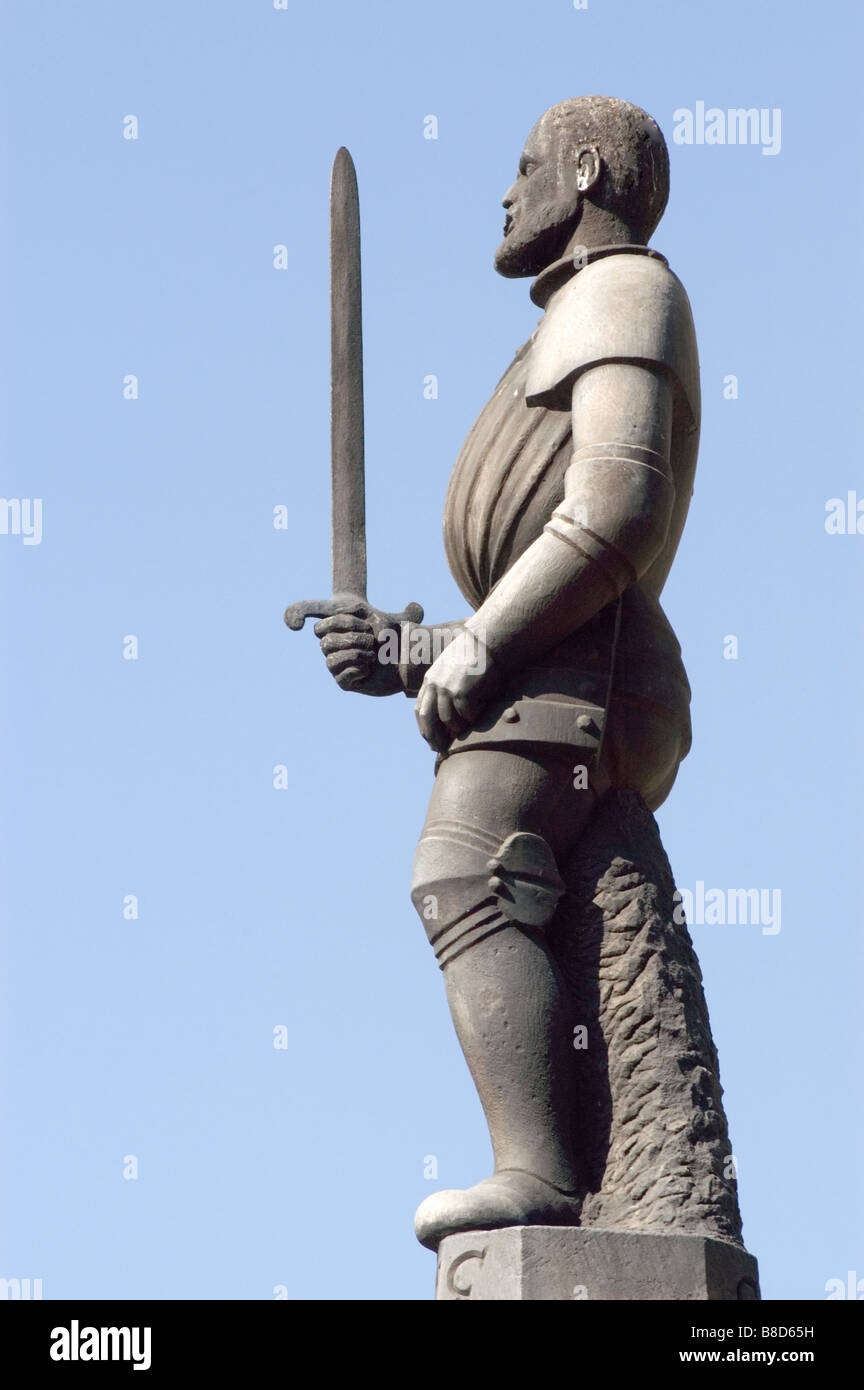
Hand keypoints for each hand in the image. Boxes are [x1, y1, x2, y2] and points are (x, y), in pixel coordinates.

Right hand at [314, 611, 401, 695]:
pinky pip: (342, 677)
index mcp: (335, 632)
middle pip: (326, 644)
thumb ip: (362, 612)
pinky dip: (358, 670)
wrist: (407, 658)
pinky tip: (369, 668)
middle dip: (352, 640)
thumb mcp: (378, 619)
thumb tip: (356, 623)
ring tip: (372, 655)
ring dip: (355, 655)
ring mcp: (338, 667)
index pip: (319, 629)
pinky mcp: (345, 683)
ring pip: (331, 662)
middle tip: (372, 640)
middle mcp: (333, 650)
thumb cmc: (390, 635)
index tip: (366, 625)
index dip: (339, 624)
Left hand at [415, 628, 501, 751]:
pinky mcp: (462, 691)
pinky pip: (465, 714)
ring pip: (447, 719)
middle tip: (442, 749)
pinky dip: (471, 719)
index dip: (424, 728)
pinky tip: (477, 718)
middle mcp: (434, 684)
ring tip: (464, 732)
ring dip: (456, 729)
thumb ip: (445, 689)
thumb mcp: (450, 670)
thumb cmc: (473, 657)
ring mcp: (447, 688)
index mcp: (429, 680)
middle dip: (433, 737)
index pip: (420, 710)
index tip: (431, 741)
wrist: (485, 641)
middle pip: (428, 718)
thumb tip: (448, 718)